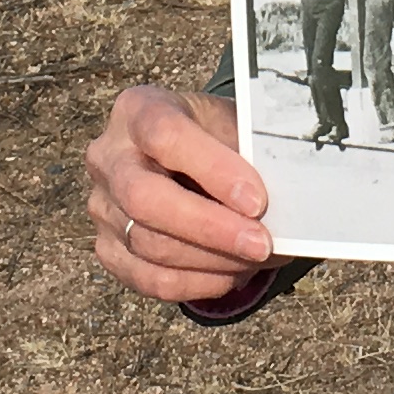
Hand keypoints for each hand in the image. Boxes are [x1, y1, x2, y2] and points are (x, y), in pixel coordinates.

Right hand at [85, 87, 276, 303]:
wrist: (189, 156)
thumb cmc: (217, 137)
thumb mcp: (234, 125)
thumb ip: (252, 154)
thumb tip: (291, 202)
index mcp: (137, 110)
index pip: (165, 136)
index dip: (212, 170)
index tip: (257, 200)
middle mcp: (108, 157)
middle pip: (144, 198)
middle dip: (210, 228)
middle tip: (261, 244)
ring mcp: (101, 205)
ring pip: (148, 244)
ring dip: (211, 259)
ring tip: (257, 257)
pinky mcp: (107, 248)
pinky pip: (148, 279)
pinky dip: (196, 283)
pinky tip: (232, 274)